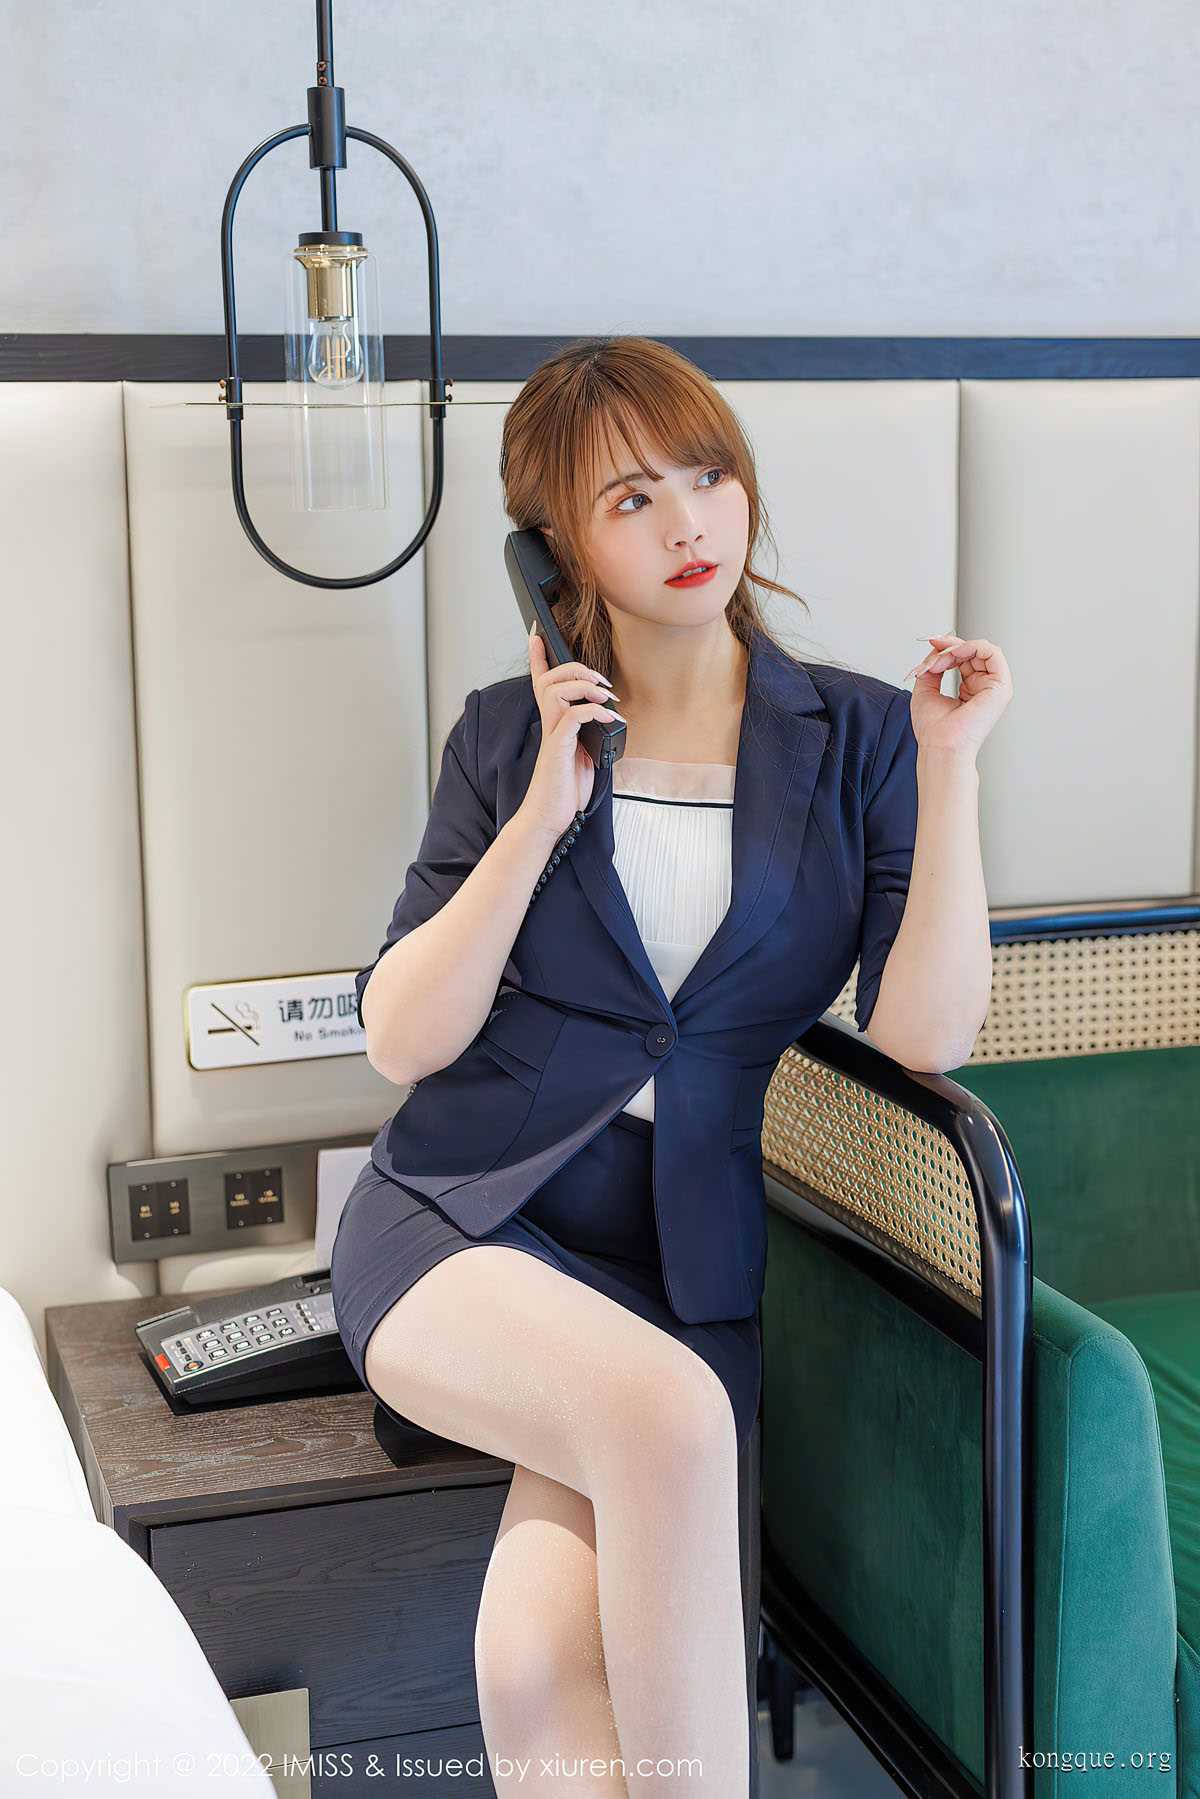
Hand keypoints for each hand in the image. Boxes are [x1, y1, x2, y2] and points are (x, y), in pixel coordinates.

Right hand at [517, 623, 623, 840]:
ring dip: (584, 685)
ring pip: (556, 690)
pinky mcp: (558, 749)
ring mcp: (552, 736)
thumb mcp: (584, 759)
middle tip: (602, 681)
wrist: (549, 819)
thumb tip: (607, 723)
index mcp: (554, 726)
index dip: (537, 659)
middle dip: (575, 668)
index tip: (536, 636)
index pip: (541, 685)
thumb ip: (590, 737)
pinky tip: (609, 718)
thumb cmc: (564, 792)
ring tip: (607, 696)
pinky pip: (572, 717)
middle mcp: (549, 727)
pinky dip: (593, 710)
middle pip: (550, 679)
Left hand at [903, 633, 1012, 756]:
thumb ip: (933, 666)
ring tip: (941, 657)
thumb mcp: (926, 688)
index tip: (931, 642)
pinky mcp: (1001, 687)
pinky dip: (972, 646)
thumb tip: (937, 649)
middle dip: (950, 645)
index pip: (964, 658)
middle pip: (973, 651)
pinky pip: (993, 653)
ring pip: (982, 649)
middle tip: (934, 646)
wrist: (940, 746)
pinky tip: (955, 652)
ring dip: (957, 647)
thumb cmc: (933, 729)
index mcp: (971, 690)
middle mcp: (984, 687)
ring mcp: (995, 687)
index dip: (947, 647)